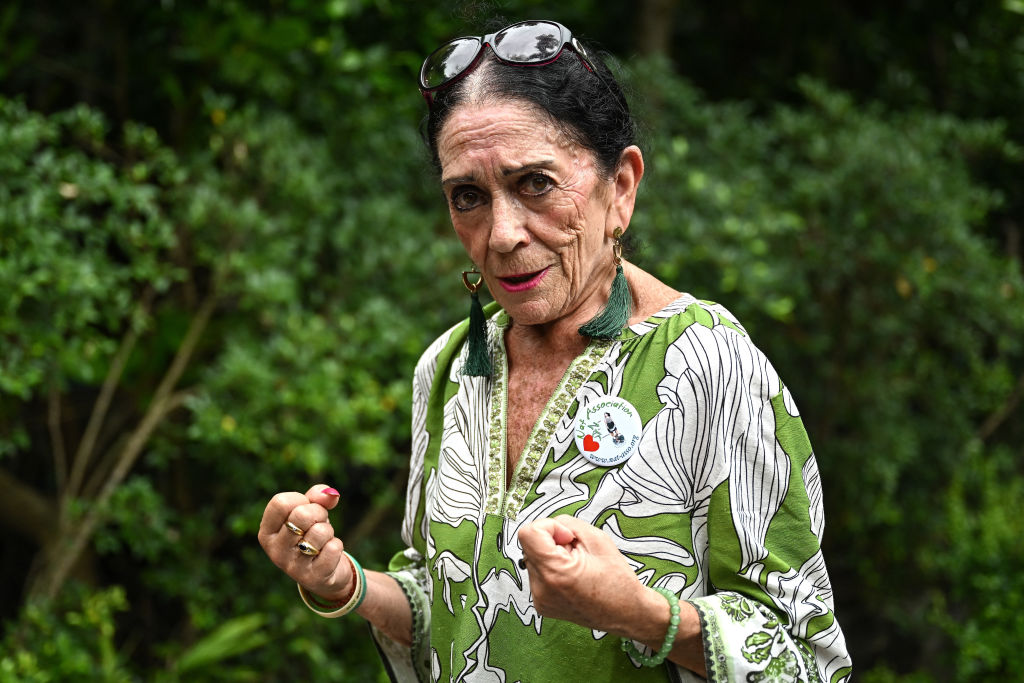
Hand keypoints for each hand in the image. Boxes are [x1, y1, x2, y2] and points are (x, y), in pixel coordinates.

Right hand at [257, 484, 352, 601]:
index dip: (301, 500)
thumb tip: (330, 494)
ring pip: (320, 531)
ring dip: (328, 532)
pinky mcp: (312, 578)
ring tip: (322, 541)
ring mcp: (292, 567)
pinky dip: (336, 546)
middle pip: (302, 515)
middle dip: (319, 513)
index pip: (280, 502)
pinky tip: (328, 555)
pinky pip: (333, 548)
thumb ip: (317, 497)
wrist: (326, 572)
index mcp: (267, 532)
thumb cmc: (312, 535)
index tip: (305, 509)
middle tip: (319, 523)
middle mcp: (275, 551)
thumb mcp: (311, 512)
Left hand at [517, 514, 654, 634]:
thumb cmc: (617, 580)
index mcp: (555, 572)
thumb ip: (569, 523)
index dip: (549, 527)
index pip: (528, 533)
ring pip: (534, 559)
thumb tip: (551, 528)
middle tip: (577, 553)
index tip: (568, 537)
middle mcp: (541, 589)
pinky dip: (552, 569)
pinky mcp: (541, 604)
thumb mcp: (597, 538)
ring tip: (577, 567)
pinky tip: (571, 577)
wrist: (626, 613)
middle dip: (552, 541)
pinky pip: (538, 574)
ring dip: (552, 555)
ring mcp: (539, 599)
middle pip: (530, 545)